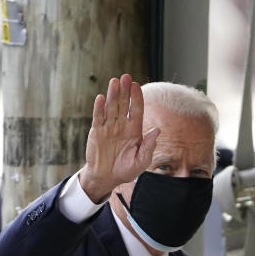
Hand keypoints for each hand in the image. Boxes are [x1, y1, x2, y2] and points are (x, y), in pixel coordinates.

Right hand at [79, 73, 159, 202]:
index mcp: (134, 130)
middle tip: (126, 77)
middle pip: (124, 104)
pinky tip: (101, 98)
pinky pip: (98, 118)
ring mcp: (109, 127)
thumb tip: (157, 130)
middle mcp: (121, 125)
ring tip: (114, 81)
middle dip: (125, 91)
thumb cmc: (125, 170)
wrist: (106, 178)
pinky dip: (99, 108)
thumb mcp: (141, 161)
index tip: (136, 86)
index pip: (136, 110)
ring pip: (111, 108)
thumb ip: (149, 146)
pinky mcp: (97, 132)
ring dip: (113, 94)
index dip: (136, 98)